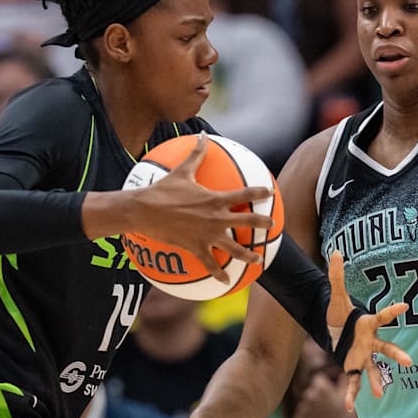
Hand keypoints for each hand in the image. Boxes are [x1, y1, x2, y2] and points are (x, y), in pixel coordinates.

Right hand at [134, 132, 274, 281]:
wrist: (144, 211)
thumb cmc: (162, 190)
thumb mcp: (181, 170)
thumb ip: (196, 154)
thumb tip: (202, 136)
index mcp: (215, 199)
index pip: (244, 193)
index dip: (259, 192)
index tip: (269, 192)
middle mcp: (216, 218)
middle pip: (247, 221)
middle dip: (263, 223)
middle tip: (272, 225)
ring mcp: (207, 235)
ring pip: (234, 247)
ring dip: (248, 254)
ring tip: (258, 260)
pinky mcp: (196, 248)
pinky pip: (211, 264)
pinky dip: (219, 273)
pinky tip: (226, 281)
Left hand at [294, 372, 362, 417]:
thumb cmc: (350, 415)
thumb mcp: (348, 395)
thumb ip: (343, 380)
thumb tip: (341, 373)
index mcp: (321, 387)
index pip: (318, 380)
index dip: (325, 385)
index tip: (330, 392)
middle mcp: (310, 396)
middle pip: (311, 392)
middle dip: (317, 396)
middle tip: (328, 405)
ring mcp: (303, 409)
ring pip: (305, 403)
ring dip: (311, 407)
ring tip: (324, 415)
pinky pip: (301, 415)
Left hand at [326, 250, 411, 410]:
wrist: (335, 330)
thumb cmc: (341, 313)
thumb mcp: (336, 295)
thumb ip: (337, 275)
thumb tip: (336, 251)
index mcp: (367, 323)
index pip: (382, 316)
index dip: (393, 311)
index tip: (405, 307)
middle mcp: (370, 342)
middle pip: (385, 349)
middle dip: (396, 354)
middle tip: (409, 361)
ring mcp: (363, 356)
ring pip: (373, 369)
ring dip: (376, 382)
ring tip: (379, 394)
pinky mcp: (352, 367)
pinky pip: (353, 382)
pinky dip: (351, 395)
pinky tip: (349, 408)